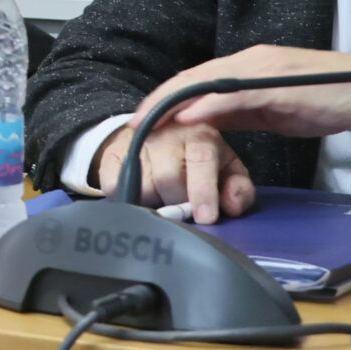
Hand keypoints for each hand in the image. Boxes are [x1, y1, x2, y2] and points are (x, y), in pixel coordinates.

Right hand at [94, 119, 255, 222]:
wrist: (156, 136)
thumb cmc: (199, 162)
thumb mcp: (227, 171)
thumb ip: (238, 189)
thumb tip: (231, 206)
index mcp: (201, 134)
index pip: (201, 159)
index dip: (203, 190)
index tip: (205, 217)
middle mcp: (167, 132)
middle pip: (169, 178)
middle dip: (178, 201)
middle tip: (182, 204)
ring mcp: (136, 142)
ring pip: (143, 187)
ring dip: (154, 201)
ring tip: (162, 195)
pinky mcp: (112, 154)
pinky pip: (114, 186)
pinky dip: (127, 198)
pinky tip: (140, 192)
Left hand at [149, 46, 350, 141]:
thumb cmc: (327, 101)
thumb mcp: (273, 109)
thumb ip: (239, 112)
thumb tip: (206, 124)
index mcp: (248, 66)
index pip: (196, 79)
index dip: (166, 97)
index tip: (142, 118)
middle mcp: (251, 62)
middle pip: (194, 78)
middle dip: (160, 100)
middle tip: (132, 122)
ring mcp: (264, 70)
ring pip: (208, 82)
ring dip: (175, 102)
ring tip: (148, 121)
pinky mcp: (279, 85)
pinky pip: (237, 94)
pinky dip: (210, 105)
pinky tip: (190, 117)